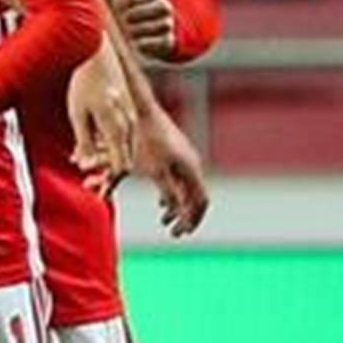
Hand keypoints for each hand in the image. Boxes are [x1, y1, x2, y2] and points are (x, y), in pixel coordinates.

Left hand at [67, 42, 137, 198]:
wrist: (98, 54)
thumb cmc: (84, 83)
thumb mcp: (77, 114)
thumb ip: (83, 142)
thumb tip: (83, 166)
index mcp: (118, 128)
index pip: (122, 166)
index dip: (110, 182)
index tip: (98, 192)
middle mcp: (129, 124)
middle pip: (125, 160)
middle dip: (109, 176)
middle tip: (94, 188)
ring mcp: (130, 116)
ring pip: (125, 148)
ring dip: (108, 161)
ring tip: (91, 172)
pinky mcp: (126, 109)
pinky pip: (122, 135)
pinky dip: (109, 146)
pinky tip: (92, 148)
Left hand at [101, 0, 176, 59]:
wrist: (132, 33)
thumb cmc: (125, 10)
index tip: (121, 2)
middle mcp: (165, 9)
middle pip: (163, 6)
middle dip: (142, 11)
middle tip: (124, 17)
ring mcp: (167, 24)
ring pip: (165, 24)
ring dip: (144, 27)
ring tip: (127, 30)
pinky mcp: (167, 40)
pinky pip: (166, 40)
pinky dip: (150, 42)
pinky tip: (135, 43)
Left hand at [136, 105, 209, 236]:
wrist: (142, 110)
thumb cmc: (145, 138)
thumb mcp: (154, 169)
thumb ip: (166, 190)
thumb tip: (173, 208)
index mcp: (190, 169)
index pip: (200, 201)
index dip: (192, 219)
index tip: (181, 232)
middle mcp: (192, 164)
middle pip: (196, 198)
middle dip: (186, 217)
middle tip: (174, 232)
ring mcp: (184, 158)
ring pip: (186, 189)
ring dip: (177, 207)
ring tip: (165, 220)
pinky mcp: (174, 154)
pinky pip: (179, 180)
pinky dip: (172, 194)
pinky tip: (160, 202)